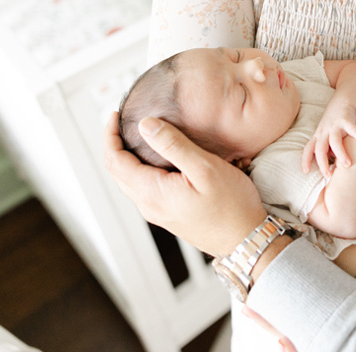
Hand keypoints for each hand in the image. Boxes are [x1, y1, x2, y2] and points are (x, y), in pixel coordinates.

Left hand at [103, 112, 266, 256]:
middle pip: (118, 172)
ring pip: (130, 180)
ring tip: (139, 135)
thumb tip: (146, 125)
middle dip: (115, 144)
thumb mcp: (205, 169)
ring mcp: (158, 212)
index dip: (110, 136)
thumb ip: (174, 145)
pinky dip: (141, 168)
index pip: (115, 161)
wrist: (246, 240)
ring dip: (127, 156)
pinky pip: (144, 188)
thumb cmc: (232, 207)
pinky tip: (158, 157)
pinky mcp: (169, 214)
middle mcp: (150, 205)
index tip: (115, 115)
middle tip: (123, 122)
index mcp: (153, 193)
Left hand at [302, 102, 355, 175]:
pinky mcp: (347, 119)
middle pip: (320, 148)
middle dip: (323, 163)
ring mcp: (335, 125)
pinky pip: (354, 129)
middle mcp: (324, 131)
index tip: (306, 172)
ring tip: (348, 165)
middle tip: (328, 176)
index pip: (308, 149)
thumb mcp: (327, 138)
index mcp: (318, 136)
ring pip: (335, 140)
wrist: (342, 103)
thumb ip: (328, 152)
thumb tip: (329, 170)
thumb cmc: (335, 126)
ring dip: (340, 153)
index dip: (305, 160)